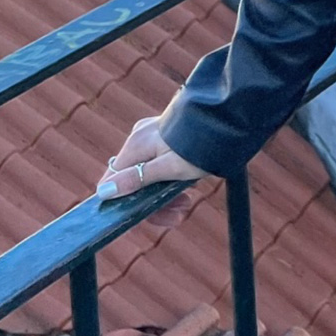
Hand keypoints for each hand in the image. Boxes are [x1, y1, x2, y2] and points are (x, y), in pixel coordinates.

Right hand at [96, 115, 211, 227]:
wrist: (232, 118)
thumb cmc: (202, 145)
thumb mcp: (170, 168)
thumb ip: (137, 179)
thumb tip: (103, 191)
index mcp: (135, 145)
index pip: (114, 182)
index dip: (127, 204)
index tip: (151, 217)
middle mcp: (140, 138)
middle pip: (134, 180)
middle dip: (154, 203)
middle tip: (180, 214)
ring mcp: (153, 136)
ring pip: (149, 175)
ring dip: (166, 195)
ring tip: (188, 204)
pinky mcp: (168, 136)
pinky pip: (161, 165)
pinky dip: (172, 180)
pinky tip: (188, 189)